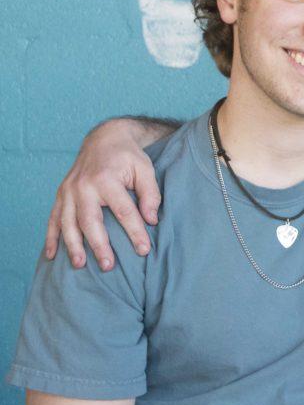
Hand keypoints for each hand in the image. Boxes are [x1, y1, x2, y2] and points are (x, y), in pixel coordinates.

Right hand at [45, 119, 159, 270]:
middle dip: (99, 244)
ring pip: (68, 223)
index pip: (123, 210)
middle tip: (108, 266)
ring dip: (72, 245)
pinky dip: (51, 238)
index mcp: (106, 179)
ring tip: (80, 265)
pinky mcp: (60, 195)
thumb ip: (150, 194)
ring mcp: (68, 191)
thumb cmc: (128, 156)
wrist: (104, 139)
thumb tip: (151, 220)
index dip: (135, 232)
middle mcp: (83, 186)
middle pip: (90, 220)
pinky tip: (51, 255)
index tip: (144, 250)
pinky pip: (53, 219)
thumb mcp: (145, 169)